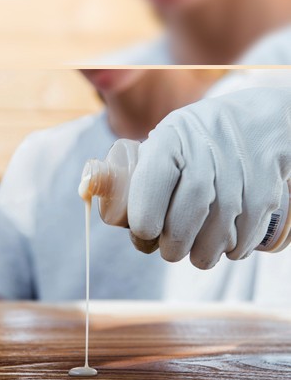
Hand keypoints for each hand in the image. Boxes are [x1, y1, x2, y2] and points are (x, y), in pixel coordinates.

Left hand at [128, 88, 290, 268]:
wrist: (258, 124)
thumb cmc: (197, 143)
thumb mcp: (165, 142)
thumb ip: (142, 175)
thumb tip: (115, 213)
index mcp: (170, 140)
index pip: (149, 188)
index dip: (143, 223)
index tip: (144, 234)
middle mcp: (204, 153)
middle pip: (181, 222)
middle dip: (171, 248)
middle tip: (169, 250)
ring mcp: (238, 173)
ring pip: (213, 238)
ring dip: (201, 255)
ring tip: (196, 251)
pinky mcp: (265, 192)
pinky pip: (242, 239)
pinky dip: (231, 251)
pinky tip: (224, 244)